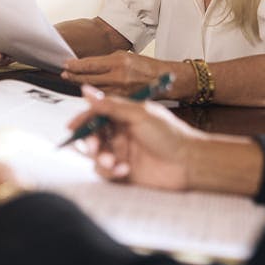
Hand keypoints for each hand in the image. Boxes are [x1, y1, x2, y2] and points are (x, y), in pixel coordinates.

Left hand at [61, 50, 175, 95]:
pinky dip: (94, 95)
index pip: (90, 64)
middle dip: (73, 76)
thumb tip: (87, 63)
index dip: (75, 65)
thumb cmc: (145, 65)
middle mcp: (119, 76)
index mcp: (119, 62)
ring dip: (80, 86)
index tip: (65, 64)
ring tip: (70, 80)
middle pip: (89, 78)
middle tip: (64, 73)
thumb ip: (106, 61)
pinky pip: (105, 98)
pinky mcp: (125, 101)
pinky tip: (87, 92)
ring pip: (94, 90)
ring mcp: (122, 91)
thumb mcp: (125, 56)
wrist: (166, 78)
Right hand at [69, 85, 203, 189]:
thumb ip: (111, 105)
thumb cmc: (171, 135)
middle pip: (93, 135)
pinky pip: (106, 172)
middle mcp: (120, 134)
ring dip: (100, 158)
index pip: (96, 115)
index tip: (74, 126)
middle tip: (94, 147)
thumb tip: (86, 91)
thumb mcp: (139, 114)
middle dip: (90, 142)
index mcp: (123, 116)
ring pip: (96, 155)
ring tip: (112, 162)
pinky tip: (124, 170)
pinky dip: (110, 172)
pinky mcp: (124, 172)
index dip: (83, 120)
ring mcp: (122, 153)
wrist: (191, 163)